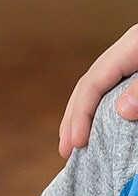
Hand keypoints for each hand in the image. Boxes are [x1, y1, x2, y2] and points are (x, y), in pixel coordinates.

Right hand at [59, 24, 137, 156]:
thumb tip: (121, 112)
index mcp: (131, 46)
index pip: (93, 83)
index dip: (81, 114)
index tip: (75, 143)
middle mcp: (126, 51)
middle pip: (88, 84)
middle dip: (73, 117)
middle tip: (65, 149)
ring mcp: (131, 58)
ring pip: (98, 86)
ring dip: (83, 114)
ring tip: (73, 140)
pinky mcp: (136, 67)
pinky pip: (112, 88)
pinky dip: (100, 108)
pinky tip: (96, 123)